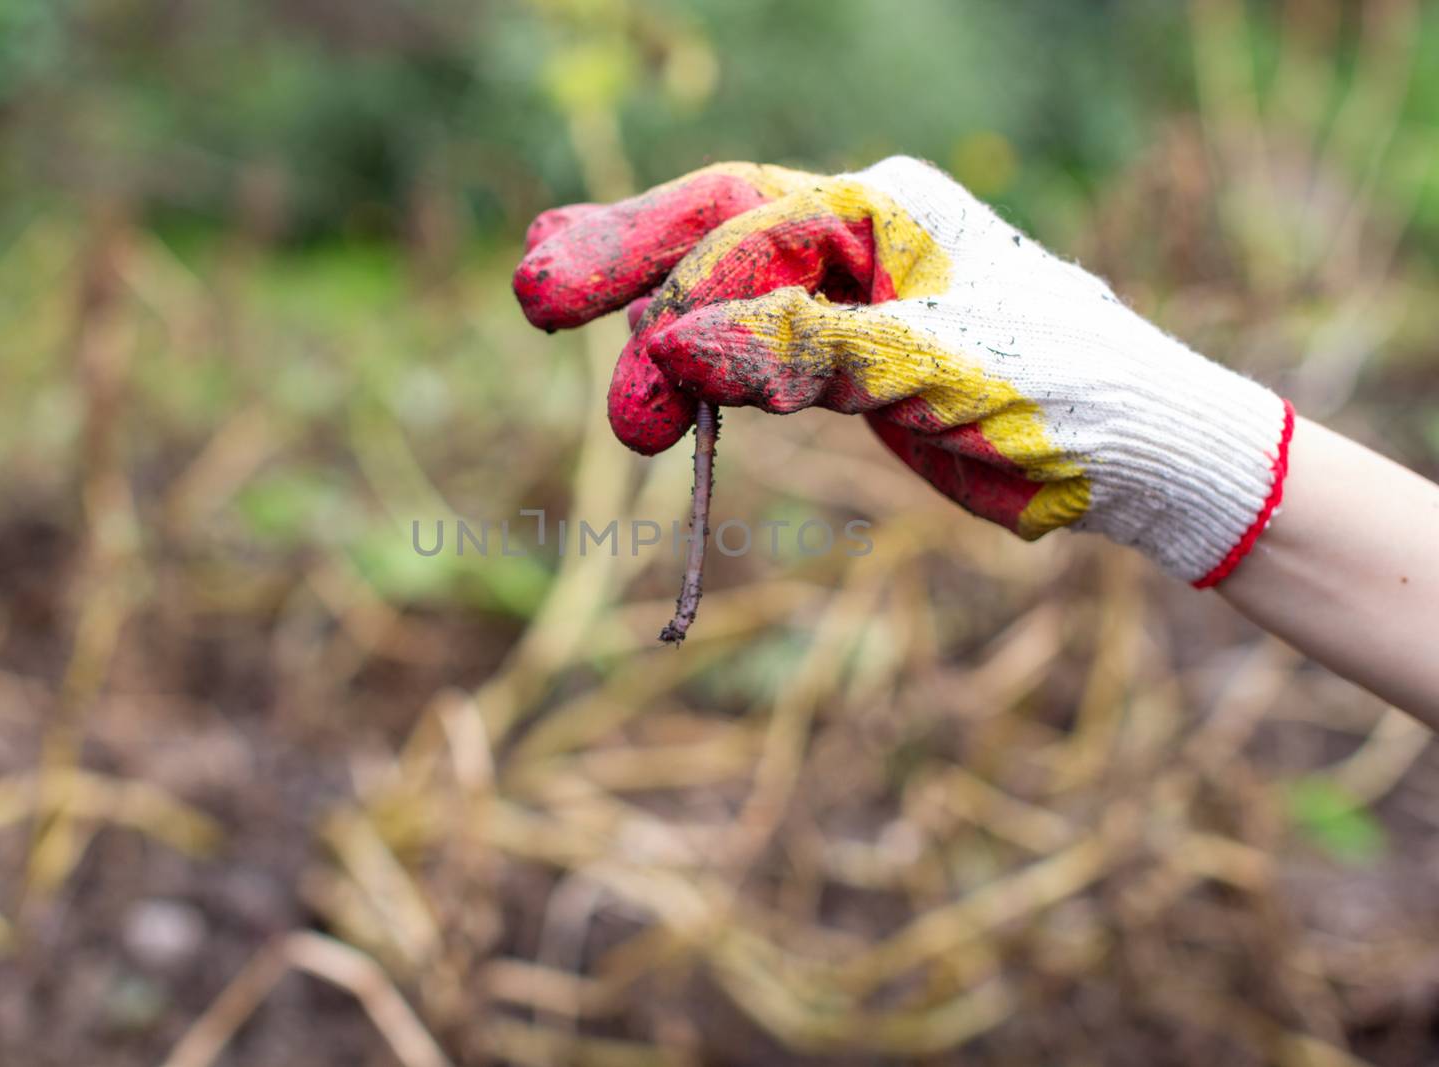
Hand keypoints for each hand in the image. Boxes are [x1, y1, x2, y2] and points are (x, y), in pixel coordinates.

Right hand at [514, 157, 1291, 585]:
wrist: (1141, 458)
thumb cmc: (1063, 394)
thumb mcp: (933, 368)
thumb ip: (802, 350)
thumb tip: (672, 344)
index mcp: (887, 208)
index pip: (752, 228)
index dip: (686, 291)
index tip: (651, 371)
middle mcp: (860, 236)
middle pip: (715, 231)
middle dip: (625, 261)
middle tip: (531, 292)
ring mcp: (851, 294)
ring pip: (725, 291)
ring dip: (656, 332)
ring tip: (594, 377)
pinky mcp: (849, 357)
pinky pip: (752, 347)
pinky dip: (696, 361)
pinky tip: (649, 372)